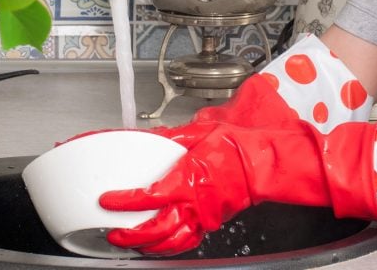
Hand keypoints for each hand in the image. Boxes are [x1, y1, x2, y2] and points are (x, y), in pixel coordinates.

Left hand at [99, 120, 376, 255]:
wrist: (269, 161)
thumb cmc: (240, 145)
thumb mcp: (200, 132)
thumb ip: (170, 137)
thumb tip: (146, 135)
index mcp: (189, 177)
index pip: (149, 196)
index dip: (124, 201)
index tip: (107, 200)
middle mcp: (195, 201)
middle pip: (157, 229)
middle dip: (131, 234)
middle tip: (112, 231)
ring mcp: (206, 216)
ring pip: (173, 241)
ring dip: (148, 245)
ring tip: (130, 242)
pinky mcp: (215, 221)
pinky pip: (190, 239)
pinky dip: (172, 245)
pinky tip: (161, 243)